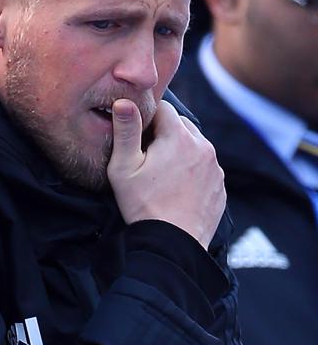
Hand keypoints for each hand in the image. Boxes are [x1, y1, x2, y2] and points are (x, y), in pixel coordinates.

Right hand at [107, 99, 224, 248]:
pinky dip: (191, 168)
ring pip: (195, 144)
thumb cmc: (143, 204)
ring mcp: (215, 167)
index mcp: (179, 138)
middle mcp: (204, 147)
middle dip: (164, 132)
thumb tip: (124, 101)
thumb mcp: (124, 167)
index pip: (163, 108)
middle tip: (146, 154)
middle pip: (181, 124)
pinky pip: (204, 166)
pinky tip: (175, 186)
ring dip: (179, 149)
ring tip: (161, 172)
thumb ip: (126, 130)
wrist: (173, 244)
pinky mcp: (220, 185)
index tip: (136, 136)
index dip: (146, 118)